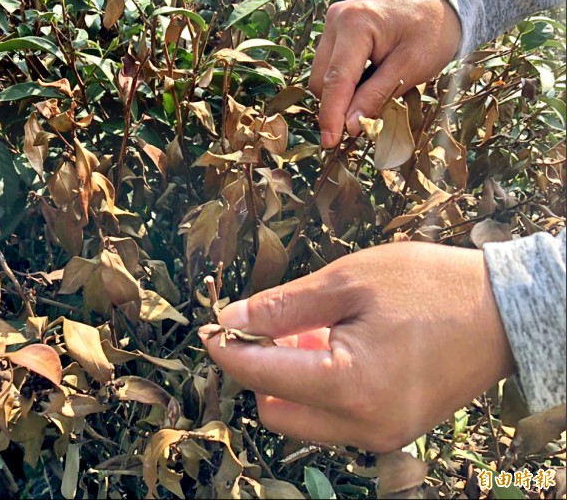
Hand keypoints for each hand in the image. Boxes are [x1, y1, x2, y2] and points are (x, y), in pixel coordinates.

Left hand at [199, 242, 513, 452]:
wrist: (503, 312)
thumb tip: (232, 318)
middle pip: (275, 408)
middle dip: (261, 369)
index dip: (228, 349)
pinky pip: (334, 420)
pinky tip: (335, 349)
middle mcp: (362, 423)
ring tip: (313, 331)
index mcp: (347, 384)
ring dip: (291, 380)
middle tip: (276, 324)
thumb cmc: (428, 286)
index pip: (260, 375)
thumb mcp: (348, 281)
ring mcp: (380, 434)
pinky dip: (320, 390)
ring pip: (303, 419)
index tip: (211, 328)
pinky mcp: (394, 431)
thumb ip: (283, 306)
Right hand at [309, 0, 461, 147]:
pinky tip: (365, 81)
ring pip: (321, 75)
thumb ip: (376, 96)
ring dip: (340, 94)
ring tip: (371, 94)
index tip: (330, 142)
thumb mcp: (410, 67)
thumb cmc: (433, 30)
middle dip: (337, 105)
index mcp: (356, 24)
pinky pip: (328, 66)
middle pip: (322, 80)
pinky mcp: (334, 29)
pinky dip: (343, 82)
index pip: (336, 79)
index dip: (331, 115)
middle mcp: (336, 19)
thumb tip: (350, 126)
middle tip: (365, 121)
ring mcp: (333, 22)